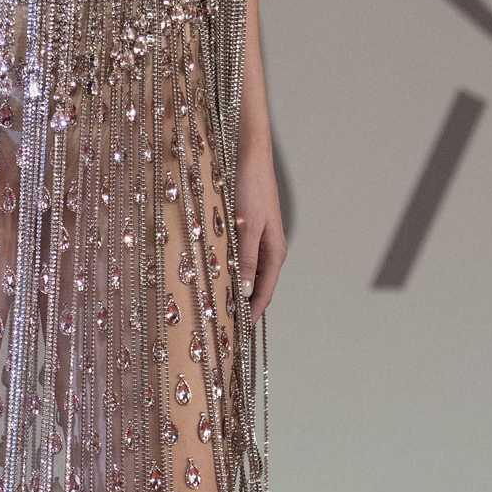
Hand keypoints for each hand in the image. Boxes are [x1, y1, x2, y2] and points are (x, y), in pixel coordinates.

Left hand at [232, 144, 286, 325]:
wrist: (251, 158)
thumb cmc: (251, 189)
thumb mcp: (247, 226)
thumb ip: (247, 259)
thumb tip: (243, 291)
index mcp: (275, 252)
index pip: (265, 292)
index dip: (253, 313)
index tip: (240, 333)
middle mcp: (269, 250)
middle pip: (257, 286)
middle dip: (244, 305)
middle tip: (226, 326)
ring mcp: (259, 241)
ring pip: (247, 274)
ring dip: (235, 289)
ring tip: (218, 307)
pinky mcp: (247, 232)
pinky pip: (240, 259)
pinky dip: (230, 271)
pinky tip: (216, 277)